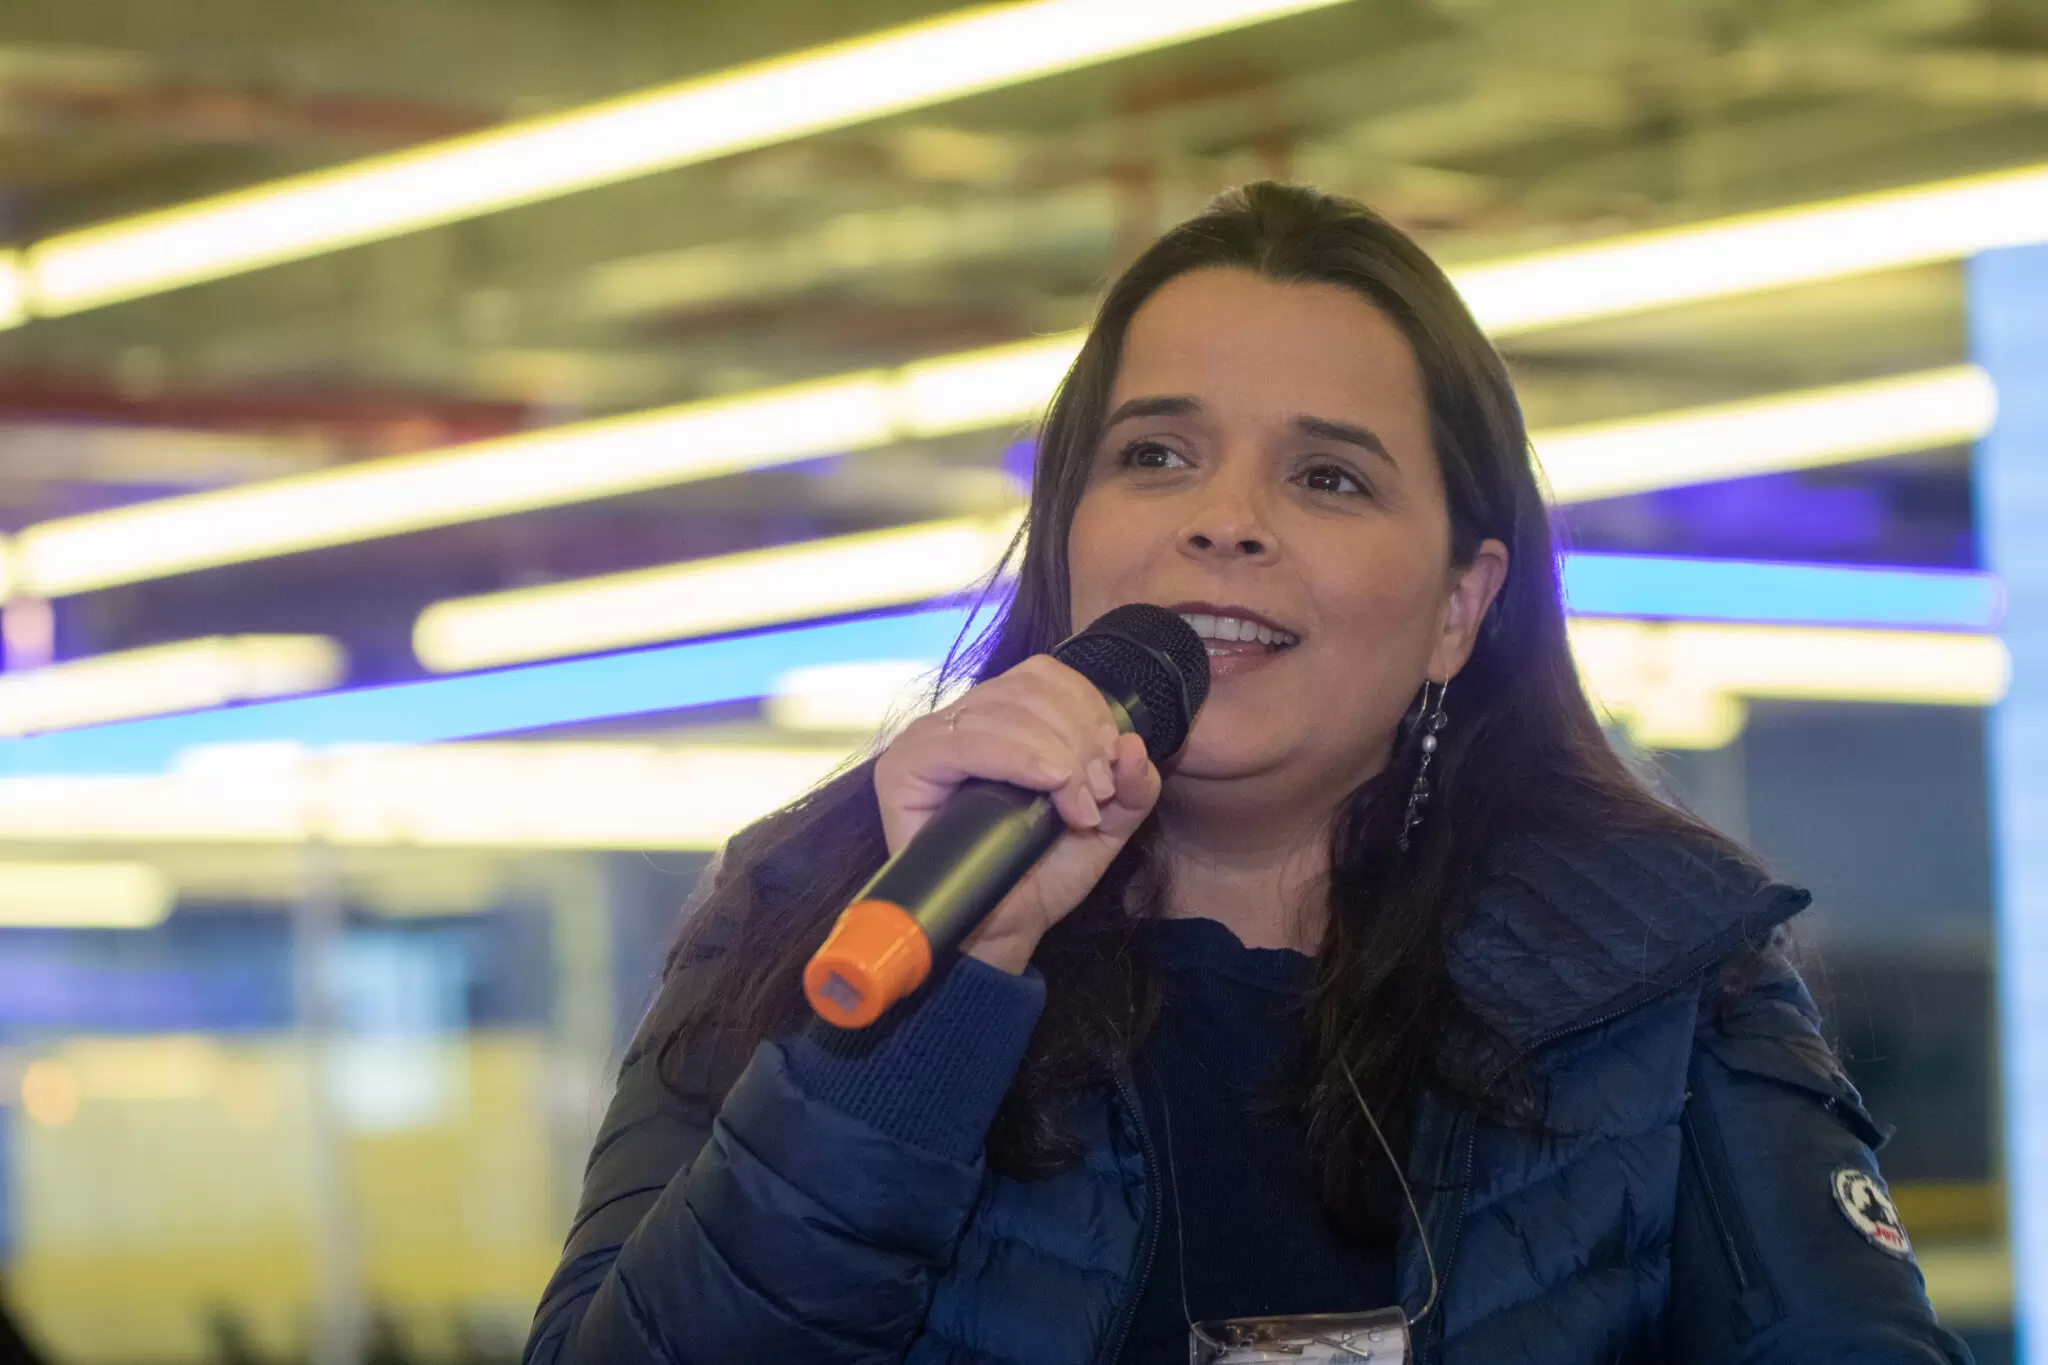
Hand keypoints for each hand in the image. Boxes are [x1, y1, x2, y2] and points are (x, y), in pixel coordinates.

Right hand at [872, 655, 1162, 972]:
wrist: (1004, 929)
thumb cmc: (1043, 873)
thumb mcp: (1108, 824)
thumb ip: (1131, 786)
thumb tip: (1133, 743)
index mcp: (1002, 717)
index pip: (1043, 676)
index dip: (1086, 708)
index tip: (1111, 763)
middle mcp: (960, 720)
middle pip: (1028, 689)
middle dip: (1078, 737)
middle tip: (1097, 793)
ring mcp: (927, 740)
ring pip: (1003, 710)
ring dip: (1057, 754)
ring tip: (1078, 805)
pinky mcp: (903, 769)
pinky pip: (964, 742)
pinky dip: (1017, 757)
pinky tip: (1049, 784)